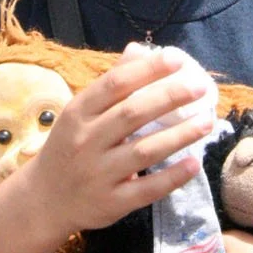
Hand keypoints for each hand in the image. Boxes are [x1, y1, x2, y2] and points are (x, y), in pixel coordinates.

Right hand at [15, 47, 211, 245]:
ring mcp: (98, 173)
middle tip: (200, 87)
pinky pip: (147, 189)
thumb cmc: (69, 147)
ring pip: (144, 151)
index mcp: (78, 113)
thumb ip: (110, 85)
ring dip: (179, 135)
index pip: (114, 84)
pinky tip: (194, 163)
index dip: (147, 70)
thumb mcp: (79, 114)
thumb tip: (139, 50)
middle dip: (170, 97)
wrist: (45, 199)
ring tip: (207, 122)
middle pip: (132, 114)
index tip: (177, 59)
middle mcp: (86, 141)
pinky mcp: (111, 202)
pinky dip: (172, 176)